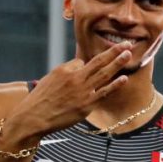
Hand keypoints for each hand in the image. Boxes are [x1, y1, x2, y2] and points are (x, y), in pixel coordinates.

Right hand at [3, 43, 134, 146]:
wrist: (33, 117)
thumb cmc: (40, 100)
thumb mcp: (49, 80)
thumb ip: (66, 73)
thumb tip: (81, 67)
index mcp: (64, 70)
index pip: (81, 62)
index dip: (85, 66)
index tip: (86, 70)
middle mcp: (75, 78)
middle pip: (98, 61)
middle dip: (114, 51)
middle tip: (127, 43)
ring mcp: (82, 91)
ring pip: (104, 74)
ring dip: (118, 63)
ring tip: (129, 53)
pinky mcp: (87, 105)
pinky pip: (104, 92)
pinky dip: (115, 85)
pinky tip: (124, 78)